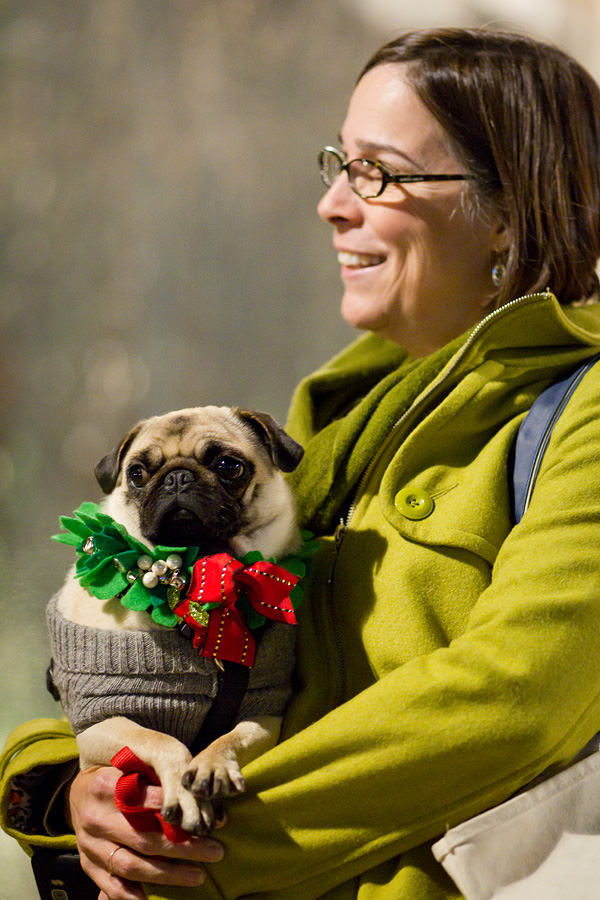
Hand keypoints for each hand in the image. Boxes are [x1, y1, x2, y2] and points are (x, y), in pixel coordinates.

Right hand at [68, 766, 223, 899]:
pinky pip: (110, 884)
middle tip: (215, 850)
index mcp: (107, 785)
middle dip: (184, 847)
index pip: (147, 801)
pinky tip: (151, 898)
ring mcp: (89, 843)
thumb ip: (159, 779)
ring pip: (132, 864)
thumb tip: (201, 799)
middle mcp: (96, 816)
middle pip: (145, 837)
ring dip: (168, 874)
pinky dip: (131, 895)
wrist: (79, 792)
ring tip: (198, 875)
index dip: (178, 811)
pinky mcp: (87, 863)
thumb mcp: (133, 766)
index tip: (206, 819)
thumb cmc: (118, 777)